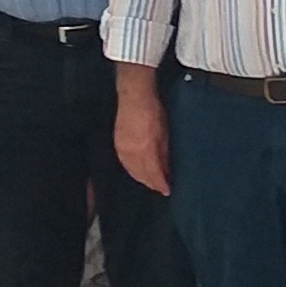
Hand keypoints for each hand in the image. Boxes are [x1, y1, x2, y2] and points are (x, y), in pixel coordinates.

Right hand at [113, 80, 171, 196]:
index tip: (167, 190)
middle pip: (141, 175)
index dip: (160, 184)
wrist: (134, 96)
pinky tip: (138, 171)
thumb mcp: (164, 133)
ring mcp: (122, 148)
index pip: (153, 173)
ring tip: (151, 182)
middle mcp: (132, 152)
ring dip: (141, 178)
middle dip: (151, 183)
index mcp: (145, 149)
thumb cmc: (153, 110)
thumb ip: (163, 153)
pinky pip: (125, 163)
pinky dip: (132, 169)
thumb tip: (166, 170)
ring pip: (132, 170)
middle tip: (161, 188)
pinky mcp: (117, 144)